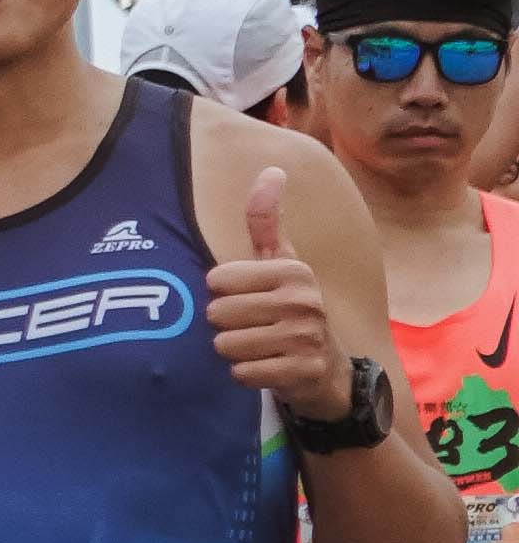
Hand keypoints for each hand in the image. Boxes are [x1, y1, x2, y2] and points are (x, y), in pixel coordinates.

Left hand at [206, 170, 352, 410]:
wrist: (327, 370)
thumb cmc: (291, 310)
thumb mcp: (281, 264)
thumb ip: (266, 221)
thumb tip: (272, 169)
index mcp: (294, 270)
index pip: (215, 280)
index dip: (222, 293)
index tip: (250, 298)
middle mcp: (304, 301)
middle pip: (216, 313)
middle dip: (226, 324)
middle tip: (255, 327)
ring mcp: (306, 338)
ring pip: (224, 345)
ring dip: (235, 351)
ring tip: (261, 347)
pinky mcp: (302, 373)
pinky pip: (240, 373)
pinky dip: (246, 374)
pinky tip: (269, 367)